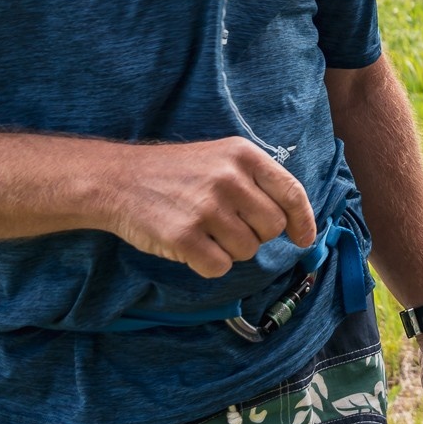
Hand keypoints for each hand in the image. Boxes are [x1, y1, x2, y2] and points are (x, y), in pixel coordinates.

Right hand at [99, 137, 316, 277]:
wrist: (118, 180)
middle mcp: (229, 178)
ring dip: (230, 250)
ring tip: (204, 230)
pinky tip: (191, 245)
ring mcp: (206, 208)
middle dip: (256, 235)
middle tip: (228, 226)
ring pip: (248, 251)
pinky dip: (208, 264)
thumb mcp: (221, 158)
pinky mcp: (184, 237)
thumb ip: (257, 182)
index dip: (303, 221)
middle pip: (272, 228)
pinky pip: (219, 267)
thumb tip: (295, 222)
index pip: (291, 193)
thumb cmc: (176, 173)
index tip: (304, 238)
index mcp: (243, 155)